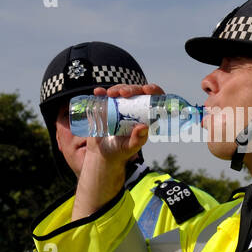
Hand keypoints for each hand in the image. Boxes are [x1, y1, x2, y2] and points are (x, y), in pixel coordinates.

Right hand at [71, 84, 158, 218]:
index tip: (145, 90)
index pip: (154, 99)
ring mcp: (119, 111)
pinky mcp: (105, 111)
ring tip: (107, 95)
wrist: (99, 162)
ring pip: (121, 93)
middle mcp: (133, 113)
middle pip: (136, 92)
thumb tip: (143, 128)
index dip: (152, 92)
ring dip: (114, 91)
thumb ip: (135, 141)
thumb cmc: (117, 157)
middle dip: (129, 89)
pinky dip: (99, 95)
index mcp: (143, 119)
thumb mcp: (126, 150)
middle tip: (119, 94)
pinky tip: (96, 94)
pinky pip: (104, 99)